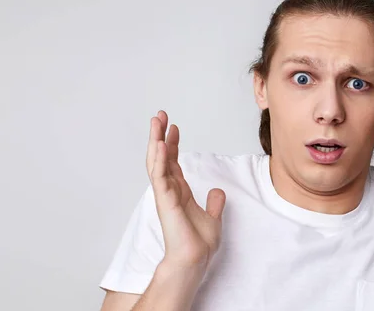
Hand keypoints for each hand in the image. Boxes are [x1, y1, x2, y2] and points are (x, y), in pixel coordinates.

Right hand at [146, 110, 225, 272]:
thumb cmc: (199, 243)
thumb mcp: (213, 217)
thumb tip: (218, 191)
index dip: (173, 144)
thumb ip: (214, 203)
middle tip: (159, 115)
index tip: (173, 127)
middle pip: (162, 157)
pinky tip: (162, 144)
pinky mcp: (164, 200)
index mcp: (179, 192)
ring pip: (157, 162)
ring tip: (156, 121)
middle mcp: (169, 190)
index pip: (173, 162)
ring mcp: (165, 194)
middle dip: (160, 135)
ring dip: (155, 140)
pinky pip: (160, 176)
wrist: (195, 259)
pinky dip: (160, 159)